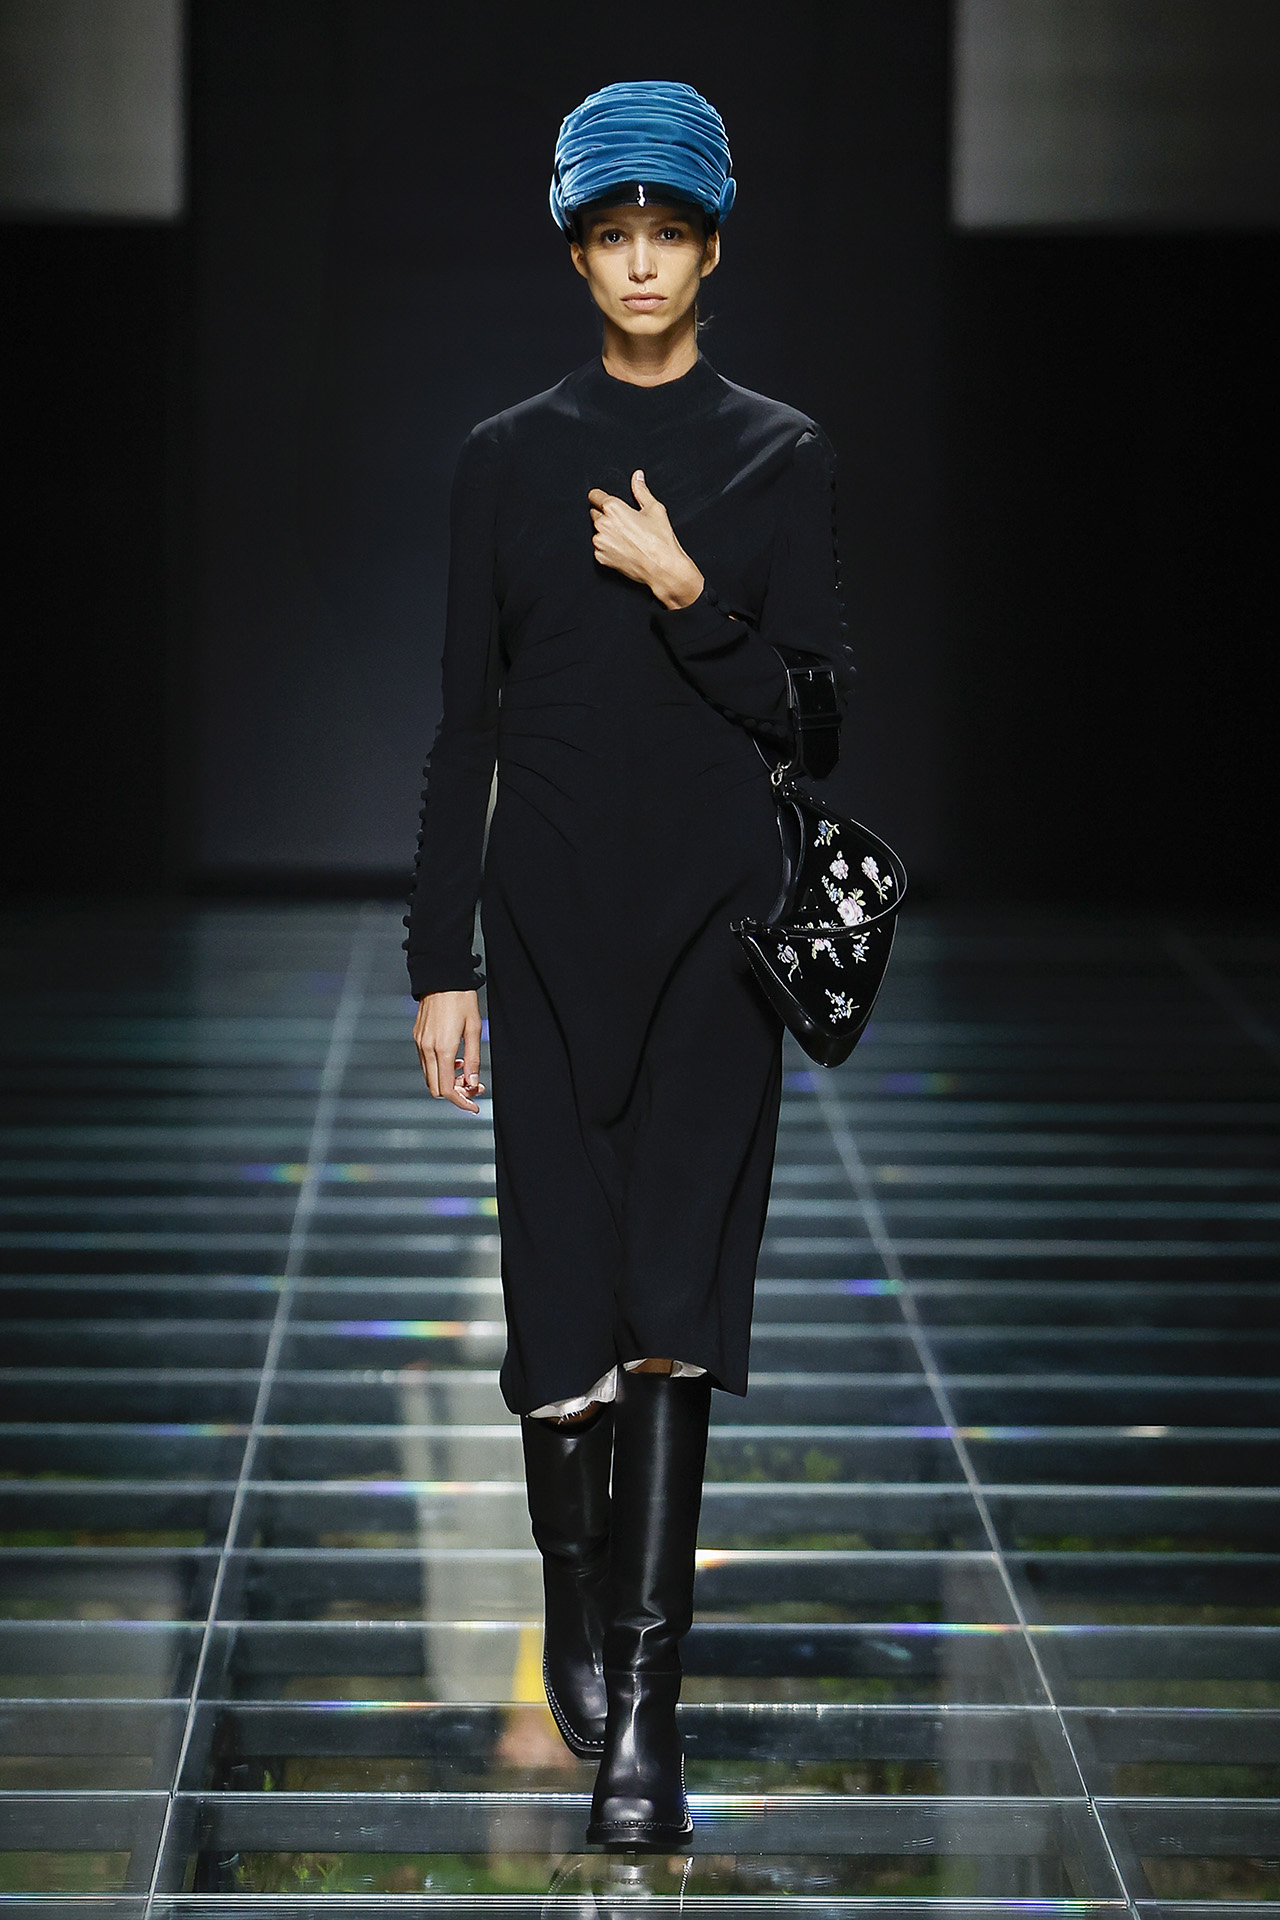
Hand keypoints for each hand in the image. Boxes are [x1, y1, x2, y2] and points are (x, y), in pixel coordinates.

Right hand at [413, 989, 484, 1113]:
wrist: (442, 976)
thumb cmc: (462, 999)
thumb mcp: (474, 1029)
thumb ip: (473, 1059)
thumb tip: (472, 1082)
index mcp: (442, 1048)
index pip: (446, 1088)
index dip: (461, 1102)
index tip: (474, 1107)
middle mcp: (427, 1048)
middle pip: (435, 1088)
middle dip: (455, 1093)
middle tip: (473, 1086)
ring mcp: (419, 1043)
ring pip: (429, 1077)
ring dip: (447, 1080)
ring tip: (465, 1070)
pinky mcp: (417, 1037)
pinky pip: (426, 1063)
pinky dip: (439, 1068)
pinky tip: (454, 1059)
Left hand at [587, 469, 704, 608]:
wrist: (662, 568)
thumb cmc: (660, 540)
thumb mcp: (654, 509)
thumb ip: (641, 491)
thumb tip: (637, 477)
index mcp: (613, 508)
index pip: (594, 495)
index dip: (600, 497)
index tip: (603, 500)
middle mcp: (603, 524)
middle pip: (595, 514)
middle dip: (605, 515)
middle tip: (624, 523)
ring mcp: (600, 542)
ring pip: (597, 532)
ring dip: (606, 532)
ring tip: (626, 538)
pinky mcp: (600, 557)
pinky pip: (599, 548)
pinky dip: (608, 547)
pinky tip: (624, 548)